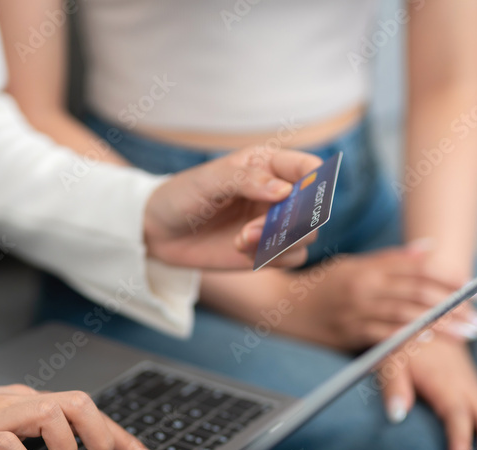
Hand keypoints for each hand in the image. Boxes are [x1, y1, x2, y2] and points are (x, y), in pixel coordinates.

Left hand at [142, 148, 323, 269]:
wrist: (160, 231)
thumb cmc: (183, 195)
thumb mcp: (209, 180)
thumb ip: (246, 180)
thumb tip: (285, 191)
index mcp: (269, 165)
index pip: (309, 168)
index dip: (316, 182)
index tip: (297, 196)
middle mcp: (280, 194)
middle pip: (315, 208)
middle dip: (293, 221)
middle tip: (256, 228)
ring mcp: (275, 224)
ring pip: (307, 236)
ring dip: (280, 242)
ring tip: (241, 240)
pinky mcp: (268, 251)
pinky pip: (291, 258)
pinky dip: (273, 257)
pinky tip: (242, 251)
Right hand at [288, 243, 476, 351]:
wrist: (279, 307)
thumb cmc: (319, 286)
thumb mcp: (353, 265)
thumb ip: (390, 259)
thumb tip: (428, 249)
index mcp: (369, 268)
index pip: (418, 272)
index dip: (449, 281)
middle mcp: (365, 286)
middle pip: (418, 293)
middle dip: (454, 307)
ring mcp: (356, 310)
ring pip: (406, 314)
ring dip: (440, 326)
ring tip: (467, 335)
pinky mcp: (346, 332)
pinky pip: (381, 334)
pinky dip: (405, 337)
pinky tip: (427, 342)